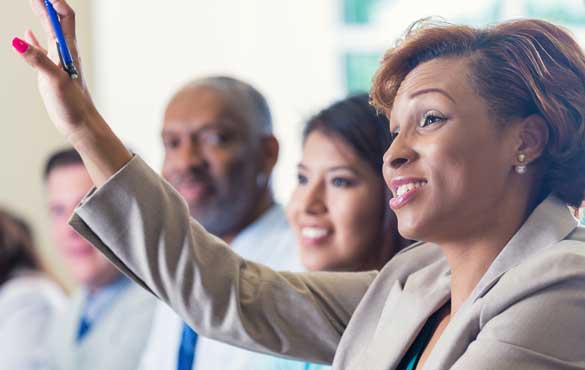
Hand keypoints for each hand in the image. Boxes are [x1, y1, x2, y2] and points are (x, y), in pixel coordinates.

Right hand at [13, 0, 132, 185]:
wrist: (80, 124)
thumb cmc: (72, 105)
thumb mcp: (54, 80)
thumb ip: (38, 60)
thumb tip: (18, 40)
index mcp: (68, 50)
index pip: (64, 17)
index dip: (54, 2)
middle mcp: (65, 53)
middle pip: (57, 21)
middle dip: (47, 5)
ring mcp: (58, 62)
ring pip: (49, 33)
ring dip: (41, 18)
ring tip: (32, 3)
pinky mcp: (51, 73)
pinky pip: (41, 51)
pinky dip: (33, 40)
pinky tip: (26, 34)